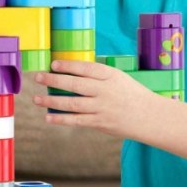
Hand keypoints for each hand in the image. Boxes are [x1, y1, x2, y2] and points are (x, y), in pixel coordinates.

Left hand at [34, 60, 156, 137]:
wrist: (150, 116)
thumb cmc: (132, 95)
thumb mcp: (119, 78)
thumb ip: (98, 76)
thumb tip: (72, 73)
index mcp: (111, 76)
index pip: (86, 68)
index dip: (68, 65)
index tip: (53, 63)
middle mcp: (105, 91)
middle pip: (75, 85)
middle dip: (54, 80)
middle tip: (38, 77)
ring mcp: (103, 108)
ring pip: (73, 104)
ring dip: (52, 101)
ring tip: (37, 99)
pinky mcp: (101, 123)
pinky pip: (77, 121)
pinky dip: (61, 119)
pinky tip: (48, 117)